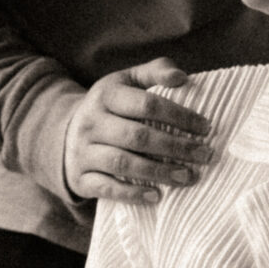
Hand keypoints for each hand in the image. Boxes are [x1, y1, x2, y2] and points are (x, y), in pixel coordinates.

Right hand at [64, 57, 212, 202]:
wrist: (63, 130)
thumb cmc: (112, 105)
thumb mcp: (128, 80)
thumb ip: (155, 71)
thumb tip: (182, 77)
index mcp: (107, 95)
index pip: (147, 104)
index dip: (179, 116)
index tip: (205, 127)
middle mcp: (92, 122)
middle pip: (138, 136)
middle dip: (175, 147)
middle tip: (204, 155)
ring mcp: (83, 151)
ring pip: (123, 163)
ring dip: (158, 172)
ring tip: (187, 176)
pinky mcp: (80, 178)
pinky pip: (106, 188)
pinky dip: (131, 194)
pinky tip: (156, 196)